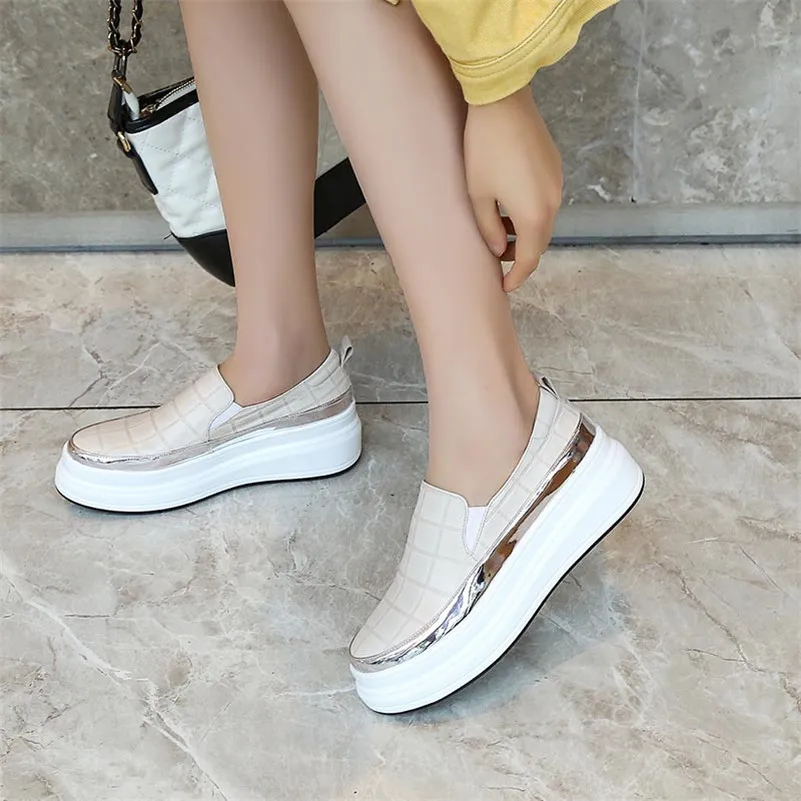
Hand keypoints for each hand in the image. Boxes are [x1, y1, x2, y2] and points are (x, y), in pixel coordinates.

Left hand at [464, 87, 562, 291]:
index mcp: (533, 216)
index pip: (528, 259)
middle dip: (520, 256)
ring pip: (544, 222)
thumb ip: (489, 228)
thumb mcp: (478, 195)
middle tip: (499, 261)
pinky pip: (546, 202)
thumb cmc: (484, 150)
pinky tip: (510, 205)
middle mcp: (553, 203)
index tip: (504, 287)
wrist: (503, 102)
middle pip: (539, 243)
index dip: (516, 277)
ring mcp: (557, 184)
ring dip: (525, 233)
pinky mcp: (554, 168)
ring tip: (500, 231)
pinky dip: (531, 214)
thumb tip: (498, 249)